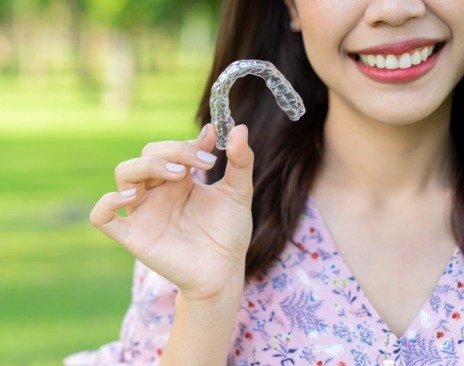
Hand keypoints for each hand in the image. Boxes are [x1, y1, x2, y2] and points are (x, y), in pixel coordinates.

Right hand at [89, 123, 253, 301]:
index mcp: (179, 180)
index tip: (212, 143)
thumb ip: (240, 161)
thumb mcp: (238, 193)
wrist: (225, 271)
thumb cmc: (229, 233)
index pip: (170, 148)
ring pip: (124, 174)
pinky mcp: (134, 236)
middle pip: (147, 155)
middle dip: (174, 151)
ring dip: (147, 166)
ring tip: (177, 175)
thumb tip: (239, 127)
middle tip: (204, 165)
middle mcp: (158, 192)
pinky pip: (103, 217)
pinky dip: (107, 202)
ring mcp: (145, 212)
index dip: (188, 143)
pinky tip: (132, 196)